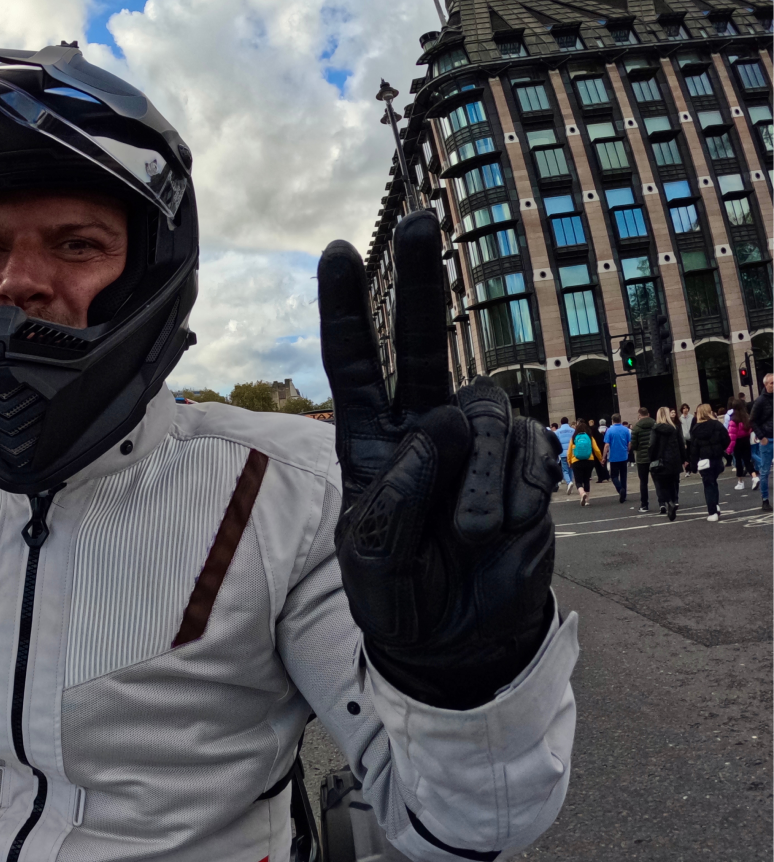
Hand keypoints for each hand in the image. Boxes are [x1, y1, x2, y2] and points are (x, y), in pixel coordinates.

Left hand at [318, 208, 559, 709]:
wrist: (455, 642)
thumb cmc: (399, 595)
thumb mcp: (373, 555)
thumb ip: (397, 496)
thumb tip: (438, 426)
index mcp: (367, 440)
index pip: (351, 366)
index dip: (343, 311)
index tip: (336, 250)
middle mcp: (420, 428)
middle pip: (418, 342)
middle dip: (418, 281)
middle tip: (421, 220)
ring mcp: (474, 444)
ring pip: (482, 415)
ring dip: (480, 476)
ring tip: (472, 534)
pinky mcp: (523, 466)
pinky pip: (526, 454)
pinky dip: (516, 494)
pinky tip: (504, 529)